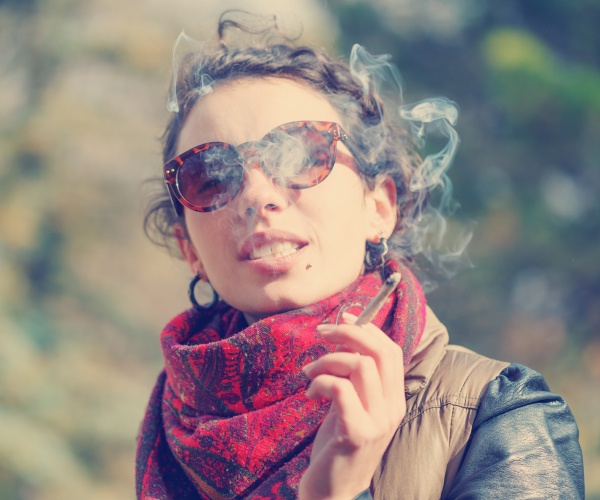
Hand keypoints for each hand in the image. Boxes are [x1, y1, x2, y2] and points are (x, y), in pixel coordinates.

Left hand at [298, 313, 406, 499]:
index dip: (367, 328)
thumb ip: (352, 375)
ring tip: (308, 374)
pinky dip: (320, 382)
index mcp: (394, 398)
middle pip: (380, 351)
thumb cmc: (338, 442)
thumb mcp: (350, 402)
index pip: (391, 350)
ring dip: (327, 360)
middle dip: (348, 332)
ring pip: (359, 365)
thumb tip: (343, 337)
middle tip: (321, 333)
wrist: (334, 490)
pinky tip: (310, 394)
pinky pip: (340, 388)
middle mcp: (393, 407)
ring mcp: (379, 421)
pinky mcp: (358, 433)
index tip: (342, 317)